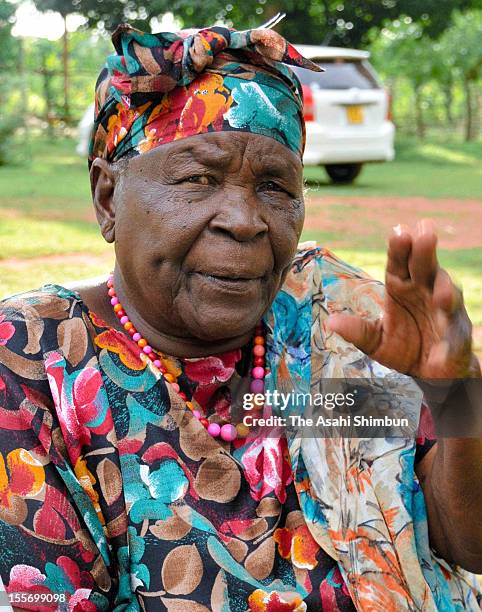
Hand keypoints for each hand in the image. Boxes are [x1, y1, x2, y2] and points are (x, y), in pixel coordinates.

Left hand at [327, 219, 479, 378]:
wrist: (429, 372)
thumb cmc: (403, 346)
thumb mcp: (375, 340)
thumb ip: (358, 332)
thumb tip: (331, 322)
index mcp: (402, 287)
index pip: (399, 263)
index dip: (400, 248)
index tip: (399, 232)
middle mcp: (425, 292)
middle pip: (426, 268)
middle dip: (426, 251)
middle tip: (426, 234)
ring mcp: (445, 312)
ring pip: (448, 296)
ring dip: (445, 293)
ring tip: (440, 295)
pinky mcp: (457, 336)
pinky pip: (454, 338)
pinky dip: (448, 344)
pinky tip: (440, 353)